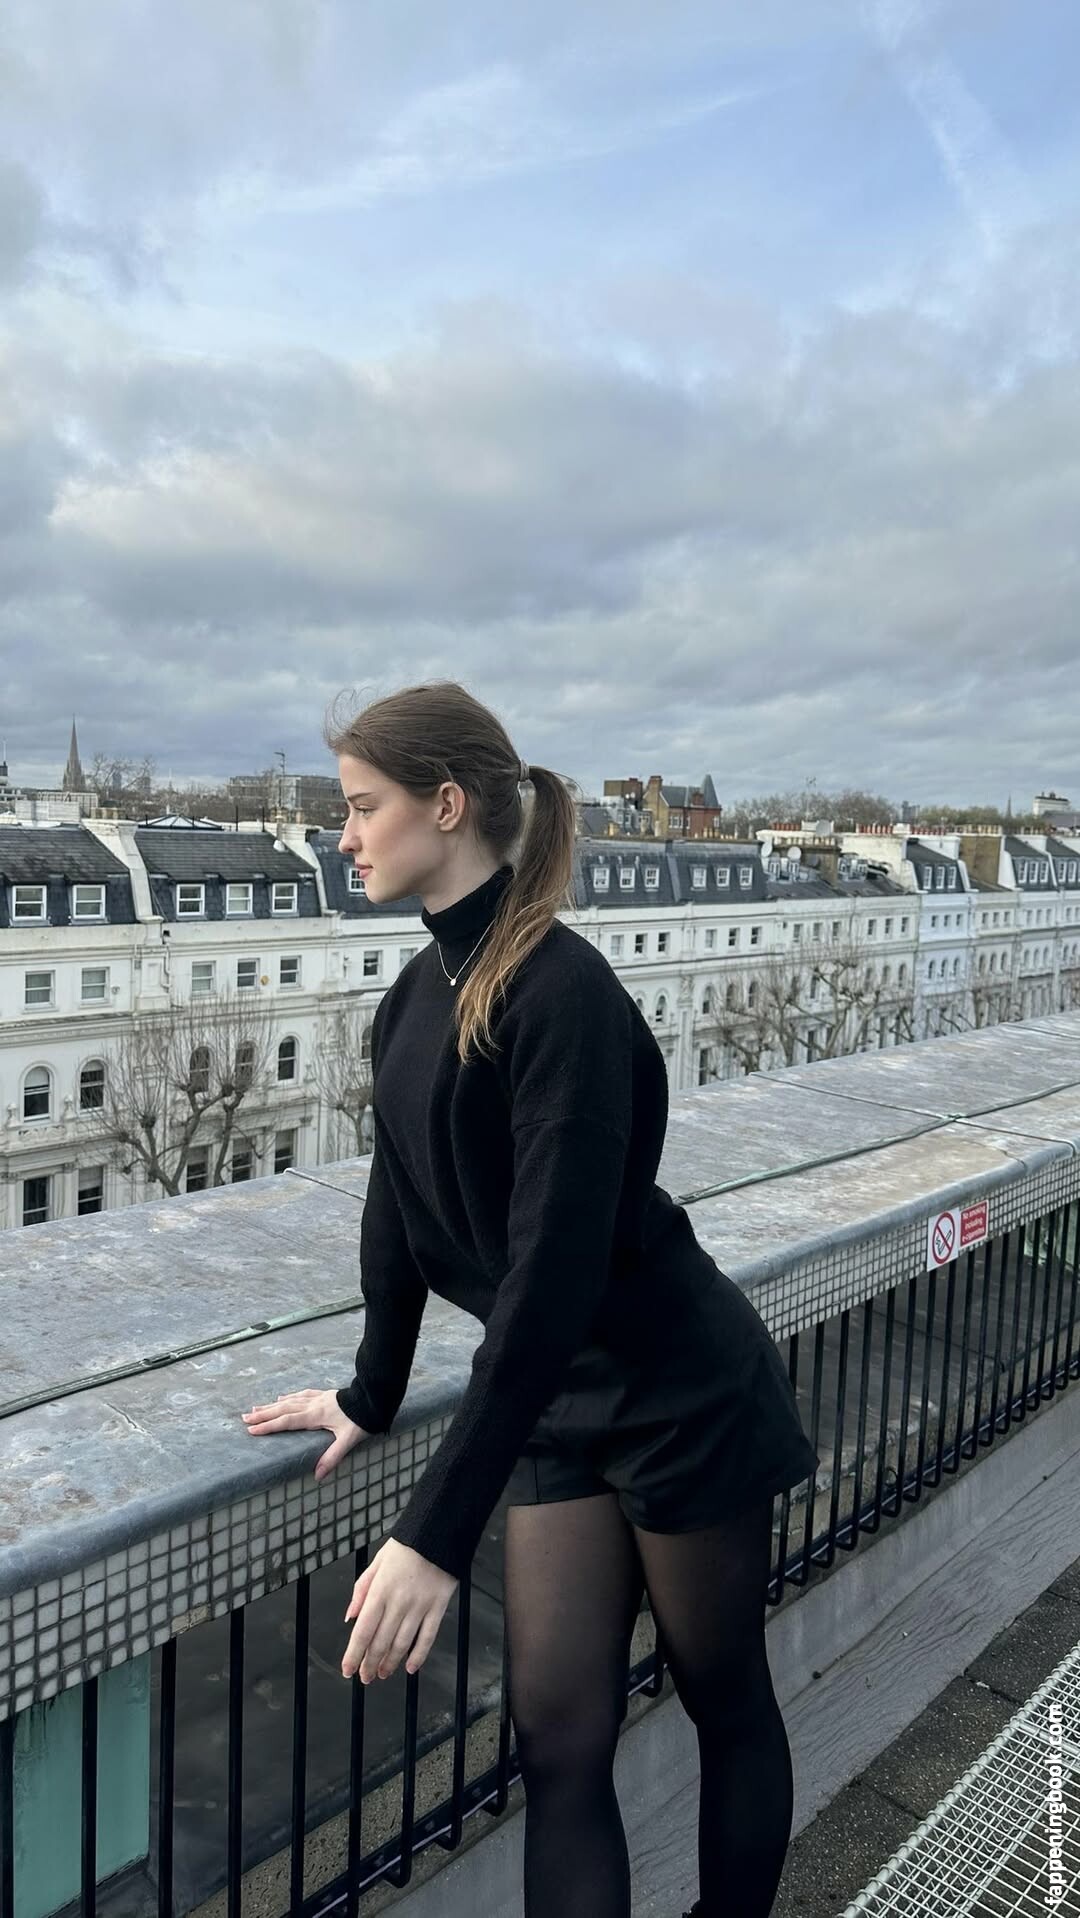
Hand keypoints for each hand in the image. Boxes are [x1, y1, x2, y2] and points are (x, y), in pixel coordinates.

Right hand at [240, 1388, 370, 1481]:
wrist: (373, 1397)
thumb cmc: (362, 1419)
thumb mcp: (349, 1441)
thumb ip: (332, 1457)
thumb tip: (317, 1476)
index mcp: (316, 1416)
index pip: (287, 1422)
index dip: (269, 1426)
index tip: (251, 1430)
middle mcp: (313, 1405)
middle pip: (283, 1409)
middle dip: (263, 1414)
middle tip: (244, 1418)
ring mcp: (318, 1398)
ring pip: (289, 1401)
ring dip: (271, 1405)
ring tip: (255, 1408)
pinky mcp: (324, 1395)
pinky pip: (301, 1395)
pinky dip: (289, 1397)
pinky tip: (282, 1398)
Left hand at [343, 1537, 457, 1683]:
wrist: (438, 1531)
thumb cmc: (407, 1545)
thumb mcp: (377, 1561)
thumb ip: (361, 1589)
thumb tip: (350, 1617)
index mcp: (380, 1590)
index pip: (363, 1630)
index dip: (354, 1654)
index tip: (348, 1669)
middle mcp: (398, 1601)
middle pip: (381, 1642)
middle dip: (370, 1663)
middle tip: (365, 1677)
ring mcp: (420, 1606)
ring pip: (402, 1643)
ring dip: (391, 1662)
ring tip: (383, 1673)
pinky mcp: (438, 1606)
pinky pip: (428, 1636)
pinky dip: (419, 1655)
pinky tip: (411, 1666)